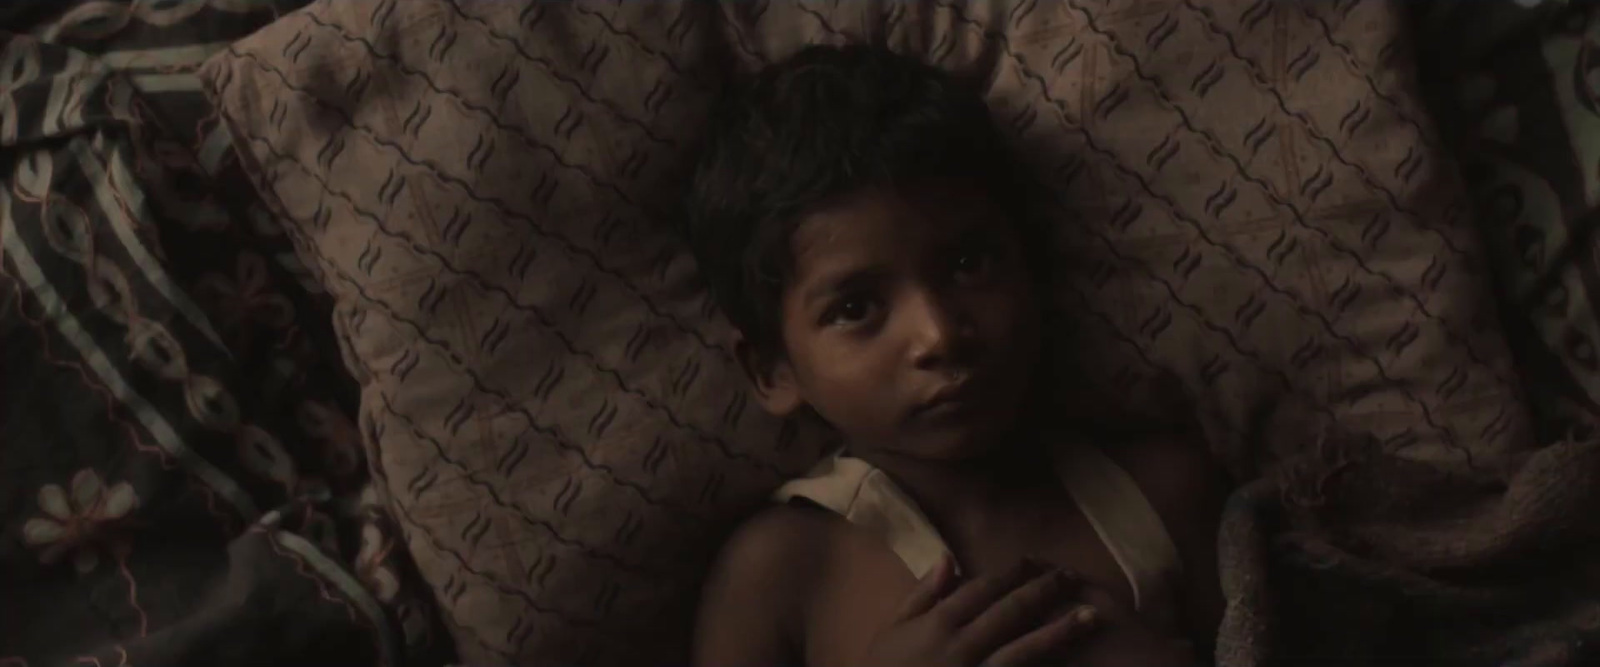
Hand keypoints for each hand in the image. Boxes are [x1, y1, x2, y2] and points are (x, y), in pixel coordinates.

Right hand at [861, 554, 1101, 666]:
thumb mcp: (892, 628)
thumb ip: (922, 594)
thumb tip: (948, 558)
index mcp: (938, 623)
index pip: (983, 588)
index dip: (1012, 572)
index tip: (1035, 560)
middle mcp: (961, 646)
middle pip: (1010, 611)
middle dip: (1044, 591)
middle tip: (1072, 577)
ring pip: (1025, 648)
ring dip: (1060, 629)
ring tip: (1090, 615)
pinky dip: (1044, 665)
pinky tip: (1072, 659)